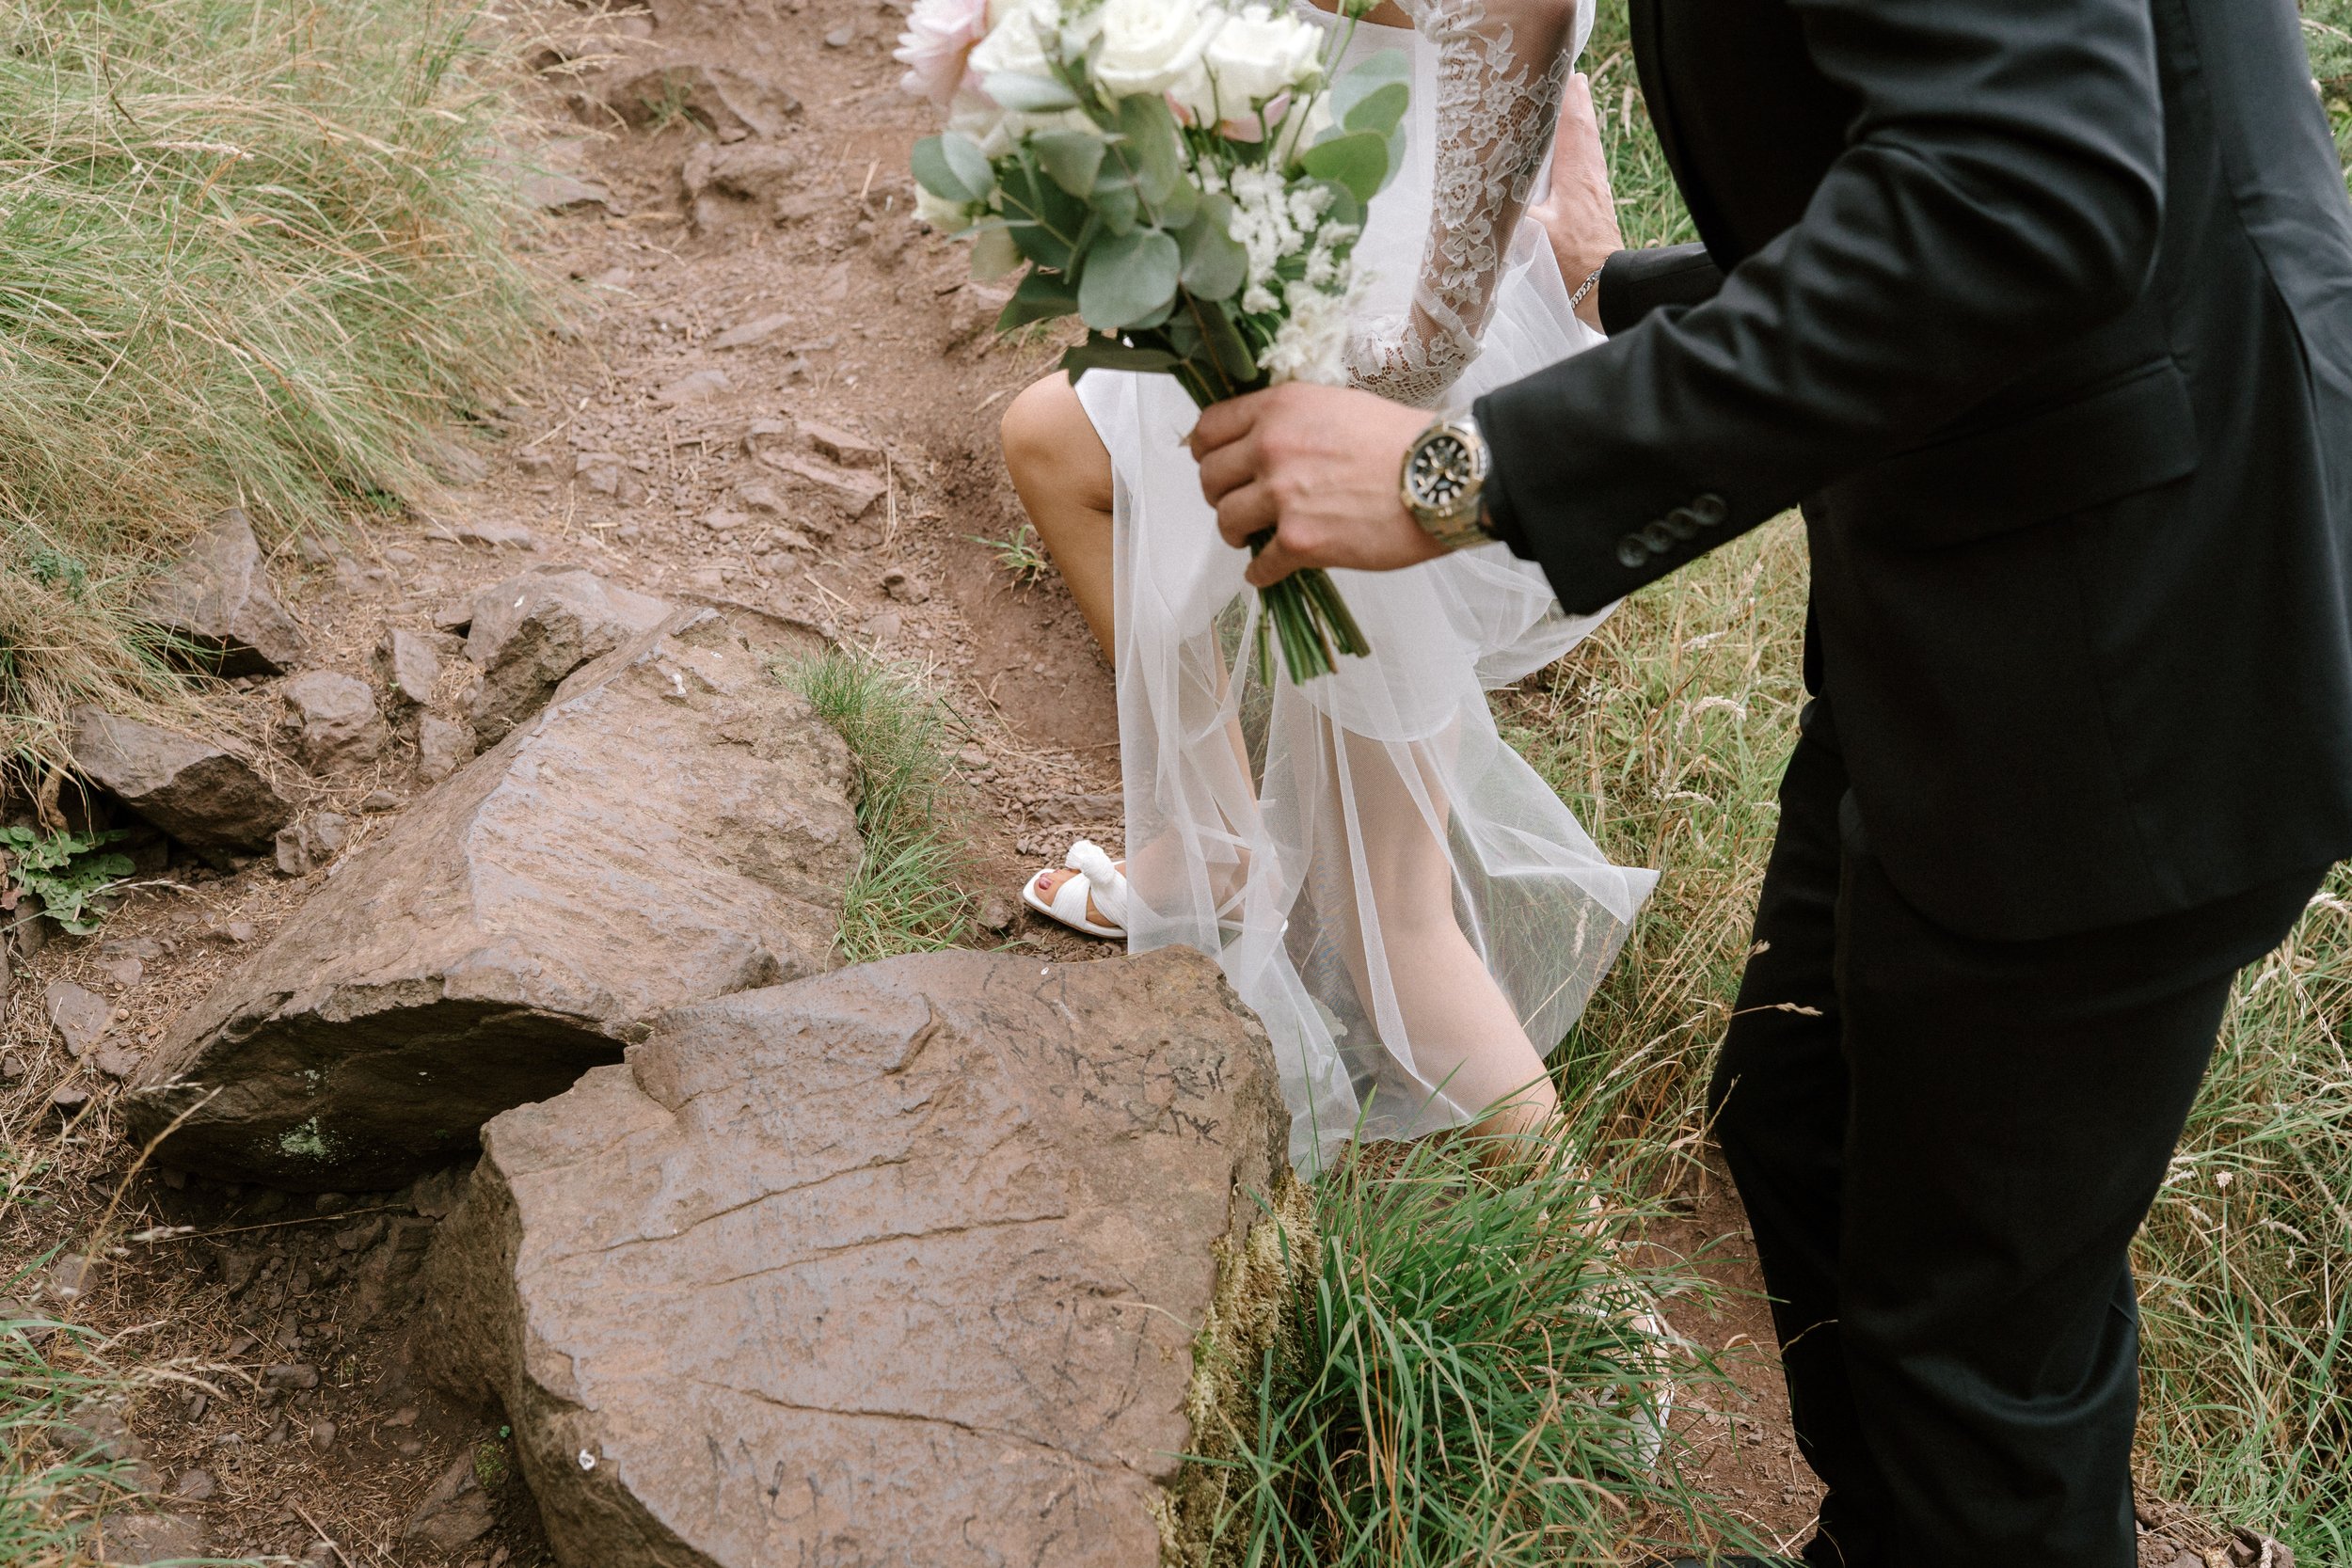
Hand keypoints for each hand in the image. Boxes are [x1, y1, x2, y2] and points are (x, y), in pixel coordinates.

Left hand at [1190, 383, 1441, 587]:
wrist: (1441, 474)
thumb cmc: (1402, 439)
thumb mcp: (1337, 405)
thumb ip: (1293, 420)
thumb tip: (1266, 442)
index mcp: (1279, 408)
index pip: (1209, 428)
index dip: (1205, 451)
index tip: (1215, 464)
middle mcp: (1271, 447)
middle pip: (1209, 477)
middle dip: (1219, 494)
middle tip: (1237, 504)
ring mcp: (1282, 496)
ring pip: (1226, 520)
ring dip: (1235, 533)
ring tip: (1252, 538)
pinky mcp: (1299, 541)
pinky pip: (1259, 565)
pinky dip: (1260, 573)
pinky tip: (1267, 571)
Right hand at [1529, 73, 1622, 330]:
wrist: (1604, 288)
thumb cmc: (1570, 259)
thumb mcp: (1533, 231)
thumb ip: (1512, 206)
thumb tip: (1490, 192)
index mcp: (1575, 173)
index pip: (1572, 124)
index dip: (1567, 98)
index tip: (1562, 76)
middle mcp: (1589, 175)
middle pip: (1584, 129)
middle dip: (1576, 104)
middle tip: (1571, 80)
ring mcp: (1595, 191)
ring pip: (1588, 147)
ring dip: (1580, 125)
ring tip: (1574, 107)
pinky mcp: (1596, 208)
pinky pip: (1588, 167)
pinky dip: (1581, 150)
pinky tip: (1574, 156)